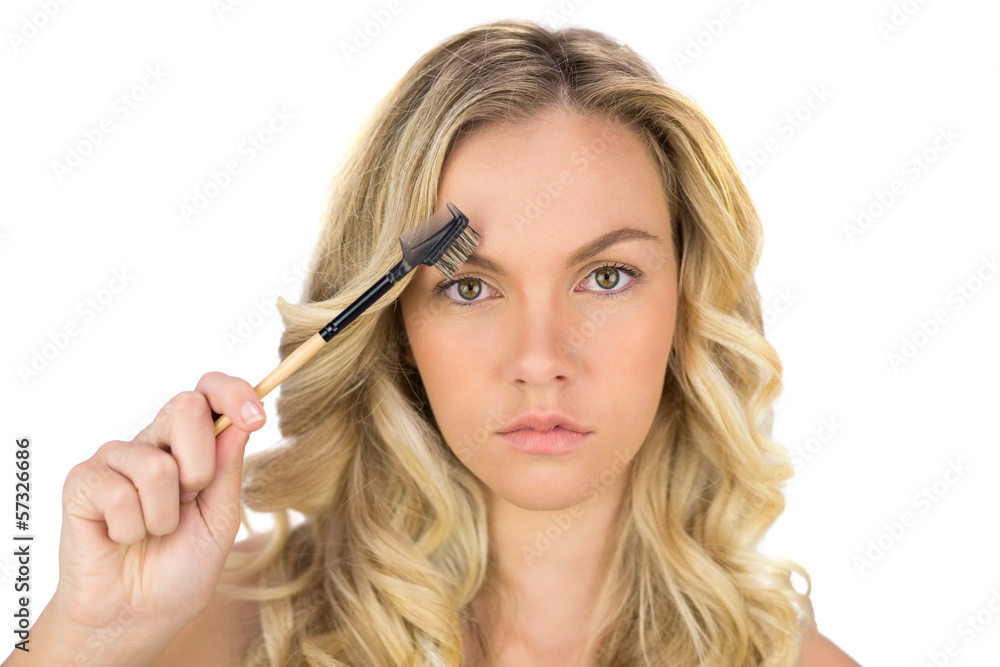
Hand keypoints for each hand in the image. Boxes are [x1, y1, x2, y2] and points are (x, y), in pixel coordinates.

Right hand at [49, 372, 265, 663]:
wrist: (139, 614)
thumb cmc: (182, 566)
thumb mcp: (221, 517)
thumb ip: (229, 467)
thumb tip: (242, 417)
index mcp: (192, 444)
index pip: (210, 391)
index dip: (234, 392)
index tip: (255, 417)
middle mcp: (154, 442)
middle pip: (185, 406)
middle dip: (201, 464)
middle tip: (191, 499)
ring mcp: (116, 458)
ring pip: (156, 464)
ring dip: (164, 514)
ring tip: (153, 531)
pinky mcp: (83, 481)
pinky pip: (118, 492)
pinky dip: (130, 528)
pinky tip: (122, 538)